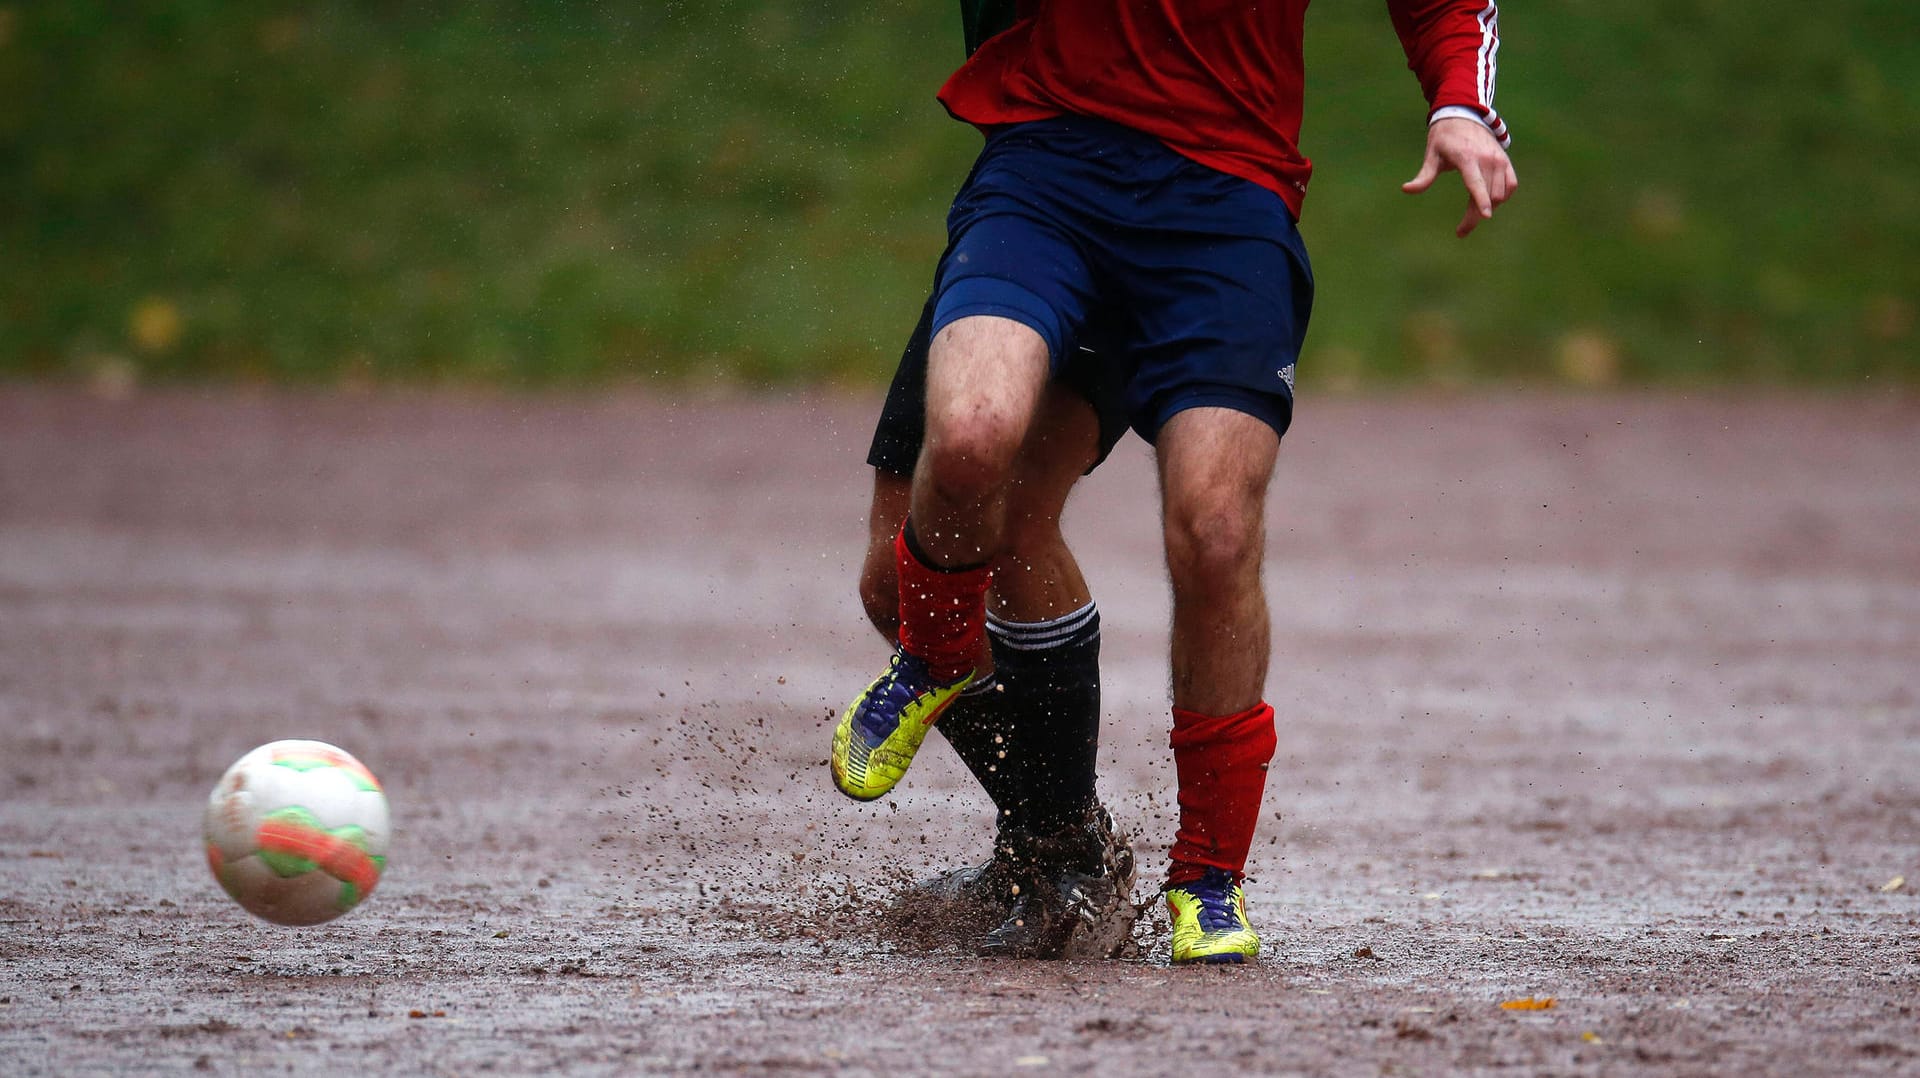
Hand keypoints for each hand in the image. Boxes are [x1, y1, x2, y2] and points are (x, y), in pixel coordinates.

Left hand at [1402, 117, 1517, 237]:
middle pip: (1488, 194)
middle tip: (1461, 230)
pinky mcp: (1506, 160)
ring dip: (1488, 208)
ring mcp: (1499, 159)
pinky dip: (1502, 196)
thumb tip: (1406, 189)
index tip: (1485, 217)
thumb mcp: (1431, 155)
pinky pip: (1511, 185)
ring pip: (1500, 193)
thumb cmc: (1444, 137)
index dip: (1481, 200)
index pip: (1476, 182)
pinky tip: (1490, 203)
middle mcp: (1486, 158)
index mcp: (1466, 157)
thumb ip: (1423, 176)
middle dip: (1476, 216)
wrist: (1465, 115)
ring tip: (1472, 215)